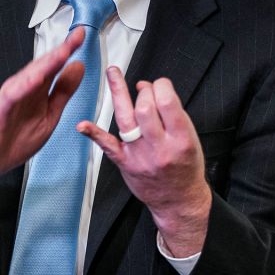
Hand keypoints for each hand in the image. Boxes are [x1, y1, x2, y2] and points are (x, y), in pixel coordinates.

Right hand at [0, 28, 86, 220]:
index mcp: (37, 92)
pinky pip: (11, 95)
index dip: (69, 51)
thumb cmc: (11, 143)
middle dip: (61, 51)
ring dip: (45, 64)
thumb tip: (78, 68)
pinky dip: (23, 86)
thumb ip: (62, 92)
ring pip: (28, 76)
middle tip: (78, 35)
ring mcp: (9, 99)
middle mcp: (23, 91)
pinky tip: (36, 78)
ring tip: (63, 51)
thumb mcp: (48, 117)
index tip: (83, 36)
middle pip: (43, 67)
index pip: (54, 68)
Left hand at [77, 67, 211, 256]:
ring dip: (117, 92)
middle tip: (144, 89)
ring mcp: (140, 155)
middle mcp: (160, 147)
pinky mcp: (125, 163)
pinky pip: (107, 146)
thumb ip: (173, 116)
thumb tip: (150, 89)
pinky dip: (94, 134)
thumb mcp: (191, 139)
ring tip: (113, 73)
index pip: (168, 102)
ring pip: (126, 119)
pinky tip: (82, 124)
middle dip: (144, 91)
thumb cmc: (185, 167)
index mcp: (181, 139)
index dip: (161, 86)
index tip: (159, 84)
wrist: (178, 200)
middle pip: (145, 108)